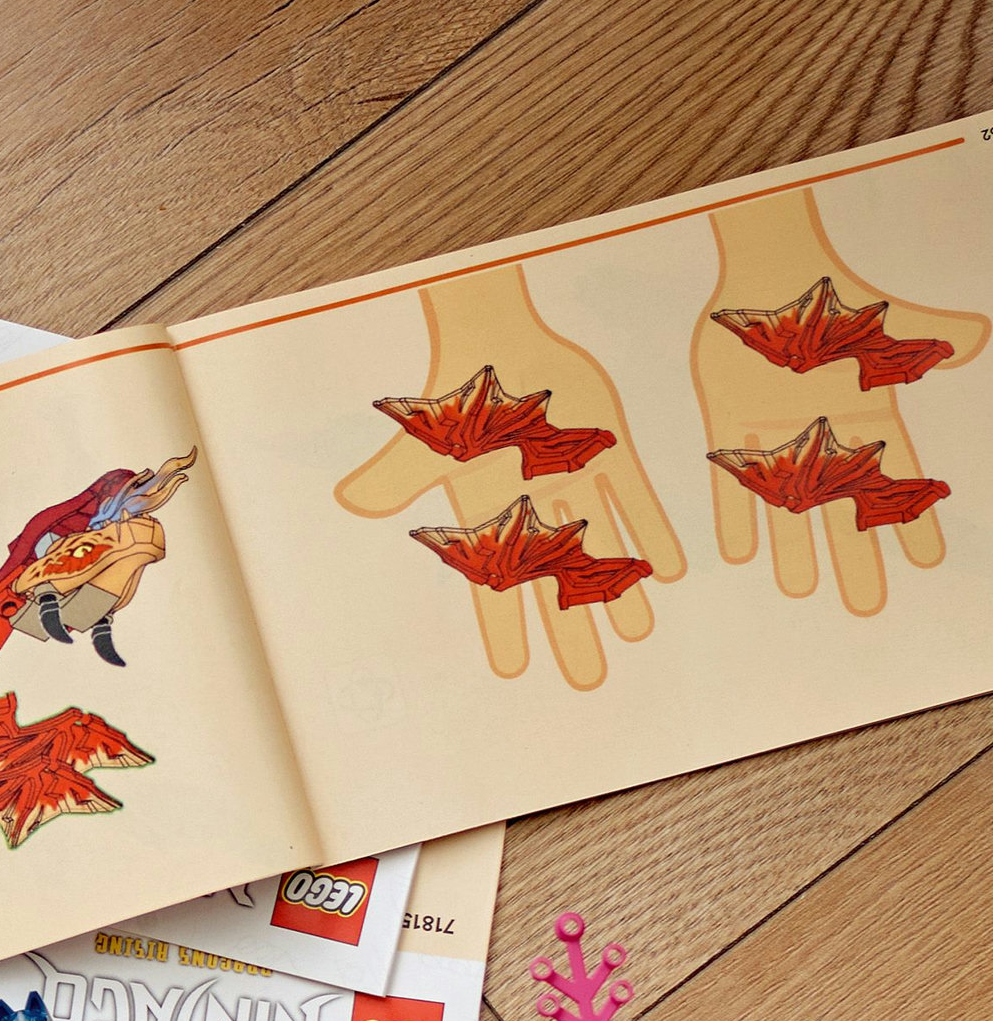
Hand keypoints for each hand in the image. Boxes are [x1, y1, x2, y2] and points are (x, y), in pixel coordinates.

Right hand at [336, 266, 682, 690]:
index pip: (492, 583)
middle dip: (572, 632)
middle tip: (591, 681)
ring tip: (638, 632)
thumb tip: (350, 499)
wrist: (497, 339)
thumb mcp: (424, 441)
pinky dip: (649, 533)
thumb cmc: (453, 391)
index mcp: (486, 514)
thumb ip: (394, 475)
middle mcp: (530, 509)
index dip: (503, 628)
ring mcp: (571, 484)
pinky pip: (633, 502)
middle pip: (551, 582)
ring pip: (596, 549)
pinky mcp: (607, 454)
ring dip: (616, 591)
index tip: (514, 671)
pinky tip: (669, 570)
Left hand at [691, 190, 988, 615]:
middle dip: (857, 560)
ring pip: (791, 506)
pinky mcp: (734, 432)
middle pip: (846, 512)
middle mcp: (826, 442)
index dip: (913, 520)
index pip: (898, 480)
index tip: (927, 562)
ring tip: (798, 590)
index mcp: (869, 422)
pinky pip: (734, 482)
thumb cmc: (838, 299)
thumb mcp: (890, 324)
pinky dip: (736, 513)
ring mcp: (780, 440)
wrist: (771, 280)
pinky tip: (738, 552)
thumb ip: (932, 334)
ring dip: (794, 549)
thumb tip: (976, 336)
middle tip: (866, 609)